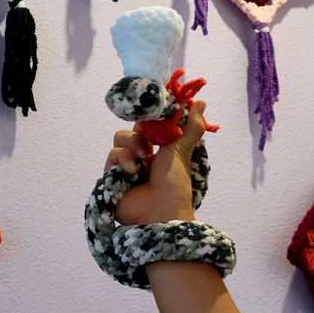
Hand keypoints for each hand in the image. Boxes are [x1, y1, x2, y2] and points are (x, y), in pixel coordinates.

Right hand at [104, 101, 206, 225]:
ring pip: (118, 141)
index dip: (146, 119)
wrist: (161, 211)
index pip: (145, 126)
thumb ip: (191, 126)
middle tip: (148, 147)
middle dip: (138, 135)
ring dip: (130, 147)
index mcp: (156, 151)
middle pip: (128, 131)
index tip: (152, 114)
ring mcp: (124, 168)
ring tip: (141, 162)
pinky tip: (132, 172)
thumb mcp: (183, 150)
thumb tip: (202, 102)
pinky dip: (122, 161)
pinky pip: (111, 157)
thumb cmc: (174, 184)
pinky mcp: (111, 177)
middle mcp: (138, 158)